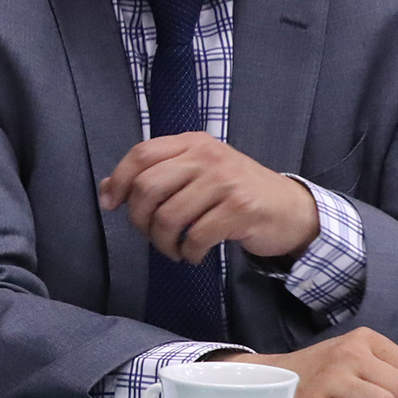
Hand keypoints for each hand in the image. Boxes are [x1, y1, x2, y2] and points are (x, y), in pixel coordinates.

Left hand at [97, 132, 318, 263]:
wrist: (290, 209)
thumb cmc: (234, 192)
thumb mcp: (196, 172)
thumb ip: (157, 174)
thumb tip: (107, 189)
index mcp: (192, 142)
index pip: (141, 154)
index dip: (119, 181)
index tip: (111, 205)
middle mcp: (207, 156)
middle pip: (148, 187)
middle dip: (139, 220)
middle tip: (149, 235)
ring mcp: (225, 181)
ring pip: (169, 217)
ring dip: (163, 243)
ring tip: (172, 250)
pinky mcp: (240, 209)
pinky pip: (196, 237)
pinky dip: (188, 253)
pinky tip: (193, 255)